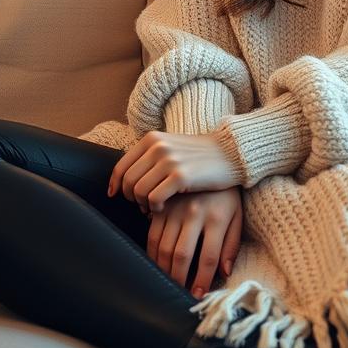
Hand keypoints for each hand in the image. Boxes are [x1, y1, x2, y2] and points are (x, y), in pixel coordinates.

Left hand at [107, 129, 239, 212]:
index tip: (116, 196)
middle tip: (142, 205)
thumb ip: (149, 158)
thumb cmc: (200, 156)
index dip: (116, 184)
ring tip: (154, 207)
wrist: (231, 153)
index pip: (121, 166)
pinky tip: (163, 208)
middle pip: (128, 181)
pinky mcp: (181, 176)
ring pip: (139, 191)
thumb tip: (125, 181)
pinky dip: (155, 208)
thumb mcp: (171, 148)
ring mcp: (169, 161)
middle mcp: (157, 147)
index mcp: (151, 139)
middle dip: (131, 198)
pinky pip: (154, 199)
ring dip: (143, 204)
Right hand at [147, 188, 242, 297]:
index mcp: (217, 218)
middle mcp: (195, 213)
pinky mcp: (163, 203)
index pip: (209, 258)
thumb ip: (232, 245)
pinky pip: (152, 232)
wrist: (215, 160)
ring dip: (163, 269)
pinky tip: (156, 262)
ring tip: (166, 282)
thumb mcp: (238, 216)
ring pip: (163, 247)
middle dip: (178, 279)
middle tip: (178, 292)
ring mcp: (177, 207)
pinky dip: (151, 252)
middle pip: (182, 255)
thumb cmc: (228, 194)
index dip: (202, 280)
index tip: (197, 295)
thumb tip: (224, 273)